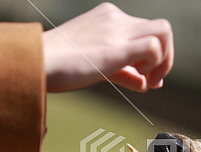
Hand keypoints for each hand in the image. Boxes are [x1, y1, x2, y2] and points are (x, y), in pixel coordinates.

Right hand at [42, 2, 173, 91]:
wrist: (36, 63)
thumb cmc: (61, 67)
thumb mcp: (98, 65)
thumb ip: (124, 72)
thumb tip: (146, 85)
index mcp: (109, 17)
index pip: (146, 30)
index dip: (155, 56)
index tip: (148, 78)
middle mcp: (116, 18)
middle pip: (162, 29)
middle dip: (165, 58)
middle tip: (152, 81)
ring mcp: (117, 30)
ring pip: (164, 32)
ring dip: (164, 60)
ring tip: (148, 80)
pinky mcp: (117, 46)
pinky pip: (154, 46)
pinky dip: (156, 64)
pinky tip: (141, 79)